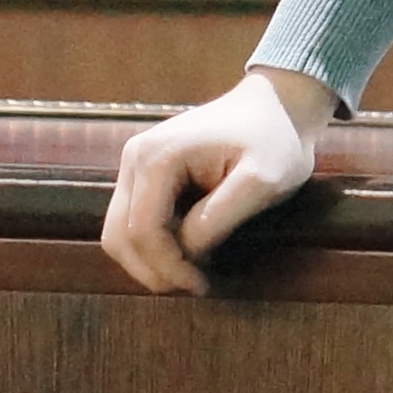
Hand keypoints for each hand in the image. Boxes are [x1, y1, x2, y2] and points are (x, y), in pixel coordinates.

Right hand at [101, 68, 332, 294]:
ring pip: (120, 232)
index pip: (142, 231)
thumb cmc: (273, 140)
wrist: (274, 106)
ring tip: (192, 272)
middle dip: (153, 270)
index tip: (202, 286)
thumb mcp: (261, 181)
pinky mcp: (144, 172)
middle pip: (118, 236)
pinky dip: (154, 245)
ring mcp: (135, 163)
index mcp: (156, 158)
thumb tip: (188, 252)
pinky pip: (133, 221)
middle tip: (194, 286)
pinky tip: (188, 250)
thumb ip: (220, 217)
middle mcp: (134, 158)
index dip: (168, 268)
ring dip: (150, 261)